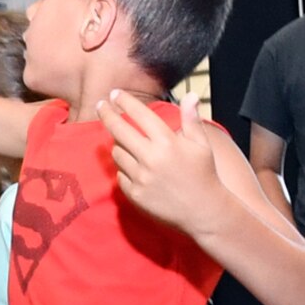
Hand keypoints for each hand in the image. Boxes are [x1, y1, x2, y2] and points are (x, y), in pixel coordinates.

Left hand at [95, 90, 225, 232]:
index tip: (115, 93)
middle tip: (101, 105)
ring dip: (119, 144)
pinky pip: (120, 174)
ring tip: (127, 142)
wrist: (203, 211)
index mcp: (167, 142)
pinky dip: (124, 168)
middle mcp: (150, 158)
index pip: (139, 114)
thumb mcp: (202, 145)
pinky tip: (133, 166)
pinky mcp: (134, 194)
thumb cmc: (204, 174)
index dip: (124, 101)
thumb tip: (190, 95)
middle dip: (107, 114)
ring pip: (117, 152)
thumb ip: (192, 119)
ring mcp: (140, 177)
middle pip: (118, 130)